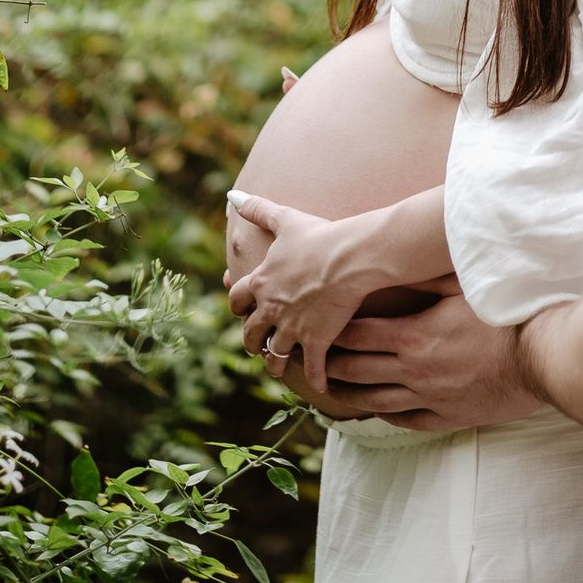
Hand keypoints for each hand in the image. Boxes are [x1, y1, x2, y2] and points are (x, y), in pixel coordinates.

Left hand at [226, 194, 387, 391]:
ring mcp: (292, 328)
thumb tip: (233, 195)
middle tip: (256, 346)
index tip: (241, 309)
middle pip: (250, 333)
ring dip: (276, 364)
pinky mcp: (316, 341)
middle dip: (252, 340)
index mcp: (261, 282)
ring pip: (276, 356)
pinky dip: (316, 379)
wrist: (349, 257)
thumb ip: (258, 208)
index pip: (237, 300)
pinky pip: (313, 369)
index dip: (238, 306)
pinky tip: (320, 386)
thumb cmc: (319, 235)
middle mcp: (271, 309)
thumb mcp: (285, 218)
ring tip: (280, 369)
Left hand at [323, 288, 541, 431]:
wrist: (538, 360)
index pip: (357, 334)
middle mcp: (413, 370)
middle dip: (327, 363)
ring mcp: (427, 397)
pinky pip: (403, 419)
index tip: (314, 326)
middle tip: (306, 358)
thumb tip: (399, 261)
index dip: (331, 331)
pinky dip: (383, 413)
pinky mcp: (445, 416)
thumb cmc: (503, 318)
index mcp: (413, 336)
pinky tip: (374, 408)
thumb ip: (426, 279)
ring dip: (345, 393)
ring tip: (326, 387)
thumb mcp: (461, 289)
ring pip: (372, 400)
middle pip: (355, 370)